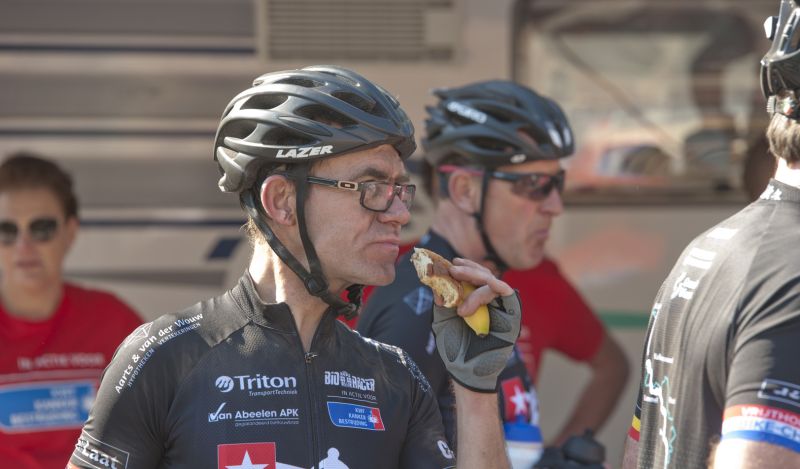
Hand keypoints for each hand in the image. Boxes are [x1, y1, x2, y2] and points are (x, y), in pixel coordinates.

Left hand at [431, 258, 520, 392]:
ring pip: (493, 281)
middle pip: (484, 274)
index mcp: (475, 299)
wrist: (465, 371)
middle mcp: (490, 301)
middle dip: (468, 270)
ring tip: (459, 307)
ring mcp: (502, 307)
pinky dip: (491, 290)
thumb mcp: (442, 318)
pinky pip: (507, 294)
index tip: (450, 263)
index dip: (464, 266)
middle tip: (453, 269)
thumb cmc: (454, 347)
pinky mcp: (512, 315)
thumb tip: (436, 277)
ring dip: (476, 283)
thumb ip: (441, 298)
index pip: (473, 276)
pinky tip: (475, 300)